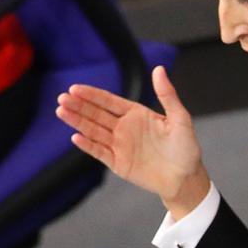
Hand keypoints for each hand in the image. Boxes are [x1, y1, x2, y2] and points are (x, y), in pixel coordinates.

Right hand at [56, 66, 210, 217]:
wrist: (185, 178)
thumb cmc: (185, 148)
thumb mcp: (180, 118)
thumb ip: (167, 95)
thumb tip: (159, 69)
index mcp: (136, 114)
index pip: (109, 101)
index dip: (92, 95)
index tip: (75, 89)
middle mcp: (124, 128)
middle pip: (96, 114)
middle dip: (79, 106)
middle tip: (62, 98)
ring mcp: (119, 145)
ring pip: (93, 131)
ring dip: (77, 122)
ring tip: (61, 112)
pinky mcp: (117, 163)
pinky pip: (99, 152)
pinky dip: (88, 145)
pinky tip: (76, 137)